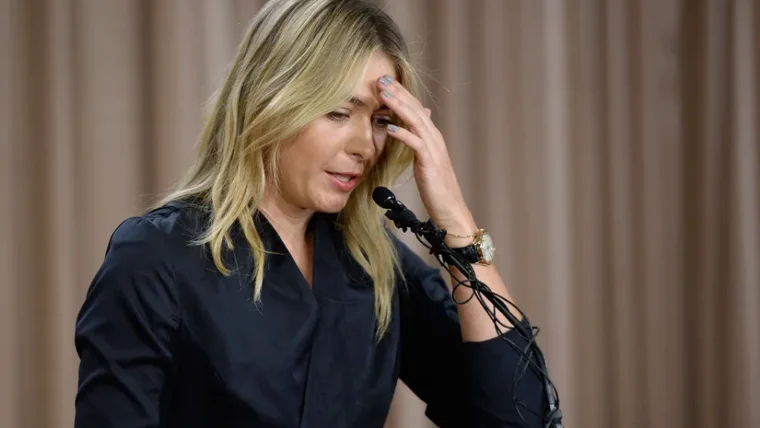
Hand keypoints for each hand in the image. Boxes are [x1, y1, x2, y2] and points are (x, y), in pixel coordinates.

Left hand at [377, 75, 476, 235]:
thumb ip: (419, 140)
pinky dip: (403, 134)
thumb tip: (414, 123)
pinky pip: (416, 144)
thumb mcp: (426, 159)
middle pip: (415, 109)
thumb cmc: (436, 187)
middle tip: (381, 77)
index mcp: (431, 136)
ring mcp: (434, 149)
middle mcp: (434, 138)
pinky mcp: (430, 163)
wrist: (450, 209)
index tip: (384, 81)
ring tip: (383, 94)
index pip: (415, 108)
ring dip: (399, 106)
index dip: (400, 93)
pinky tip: (389, 127)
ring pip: (415, 121)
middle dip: (398, 92)